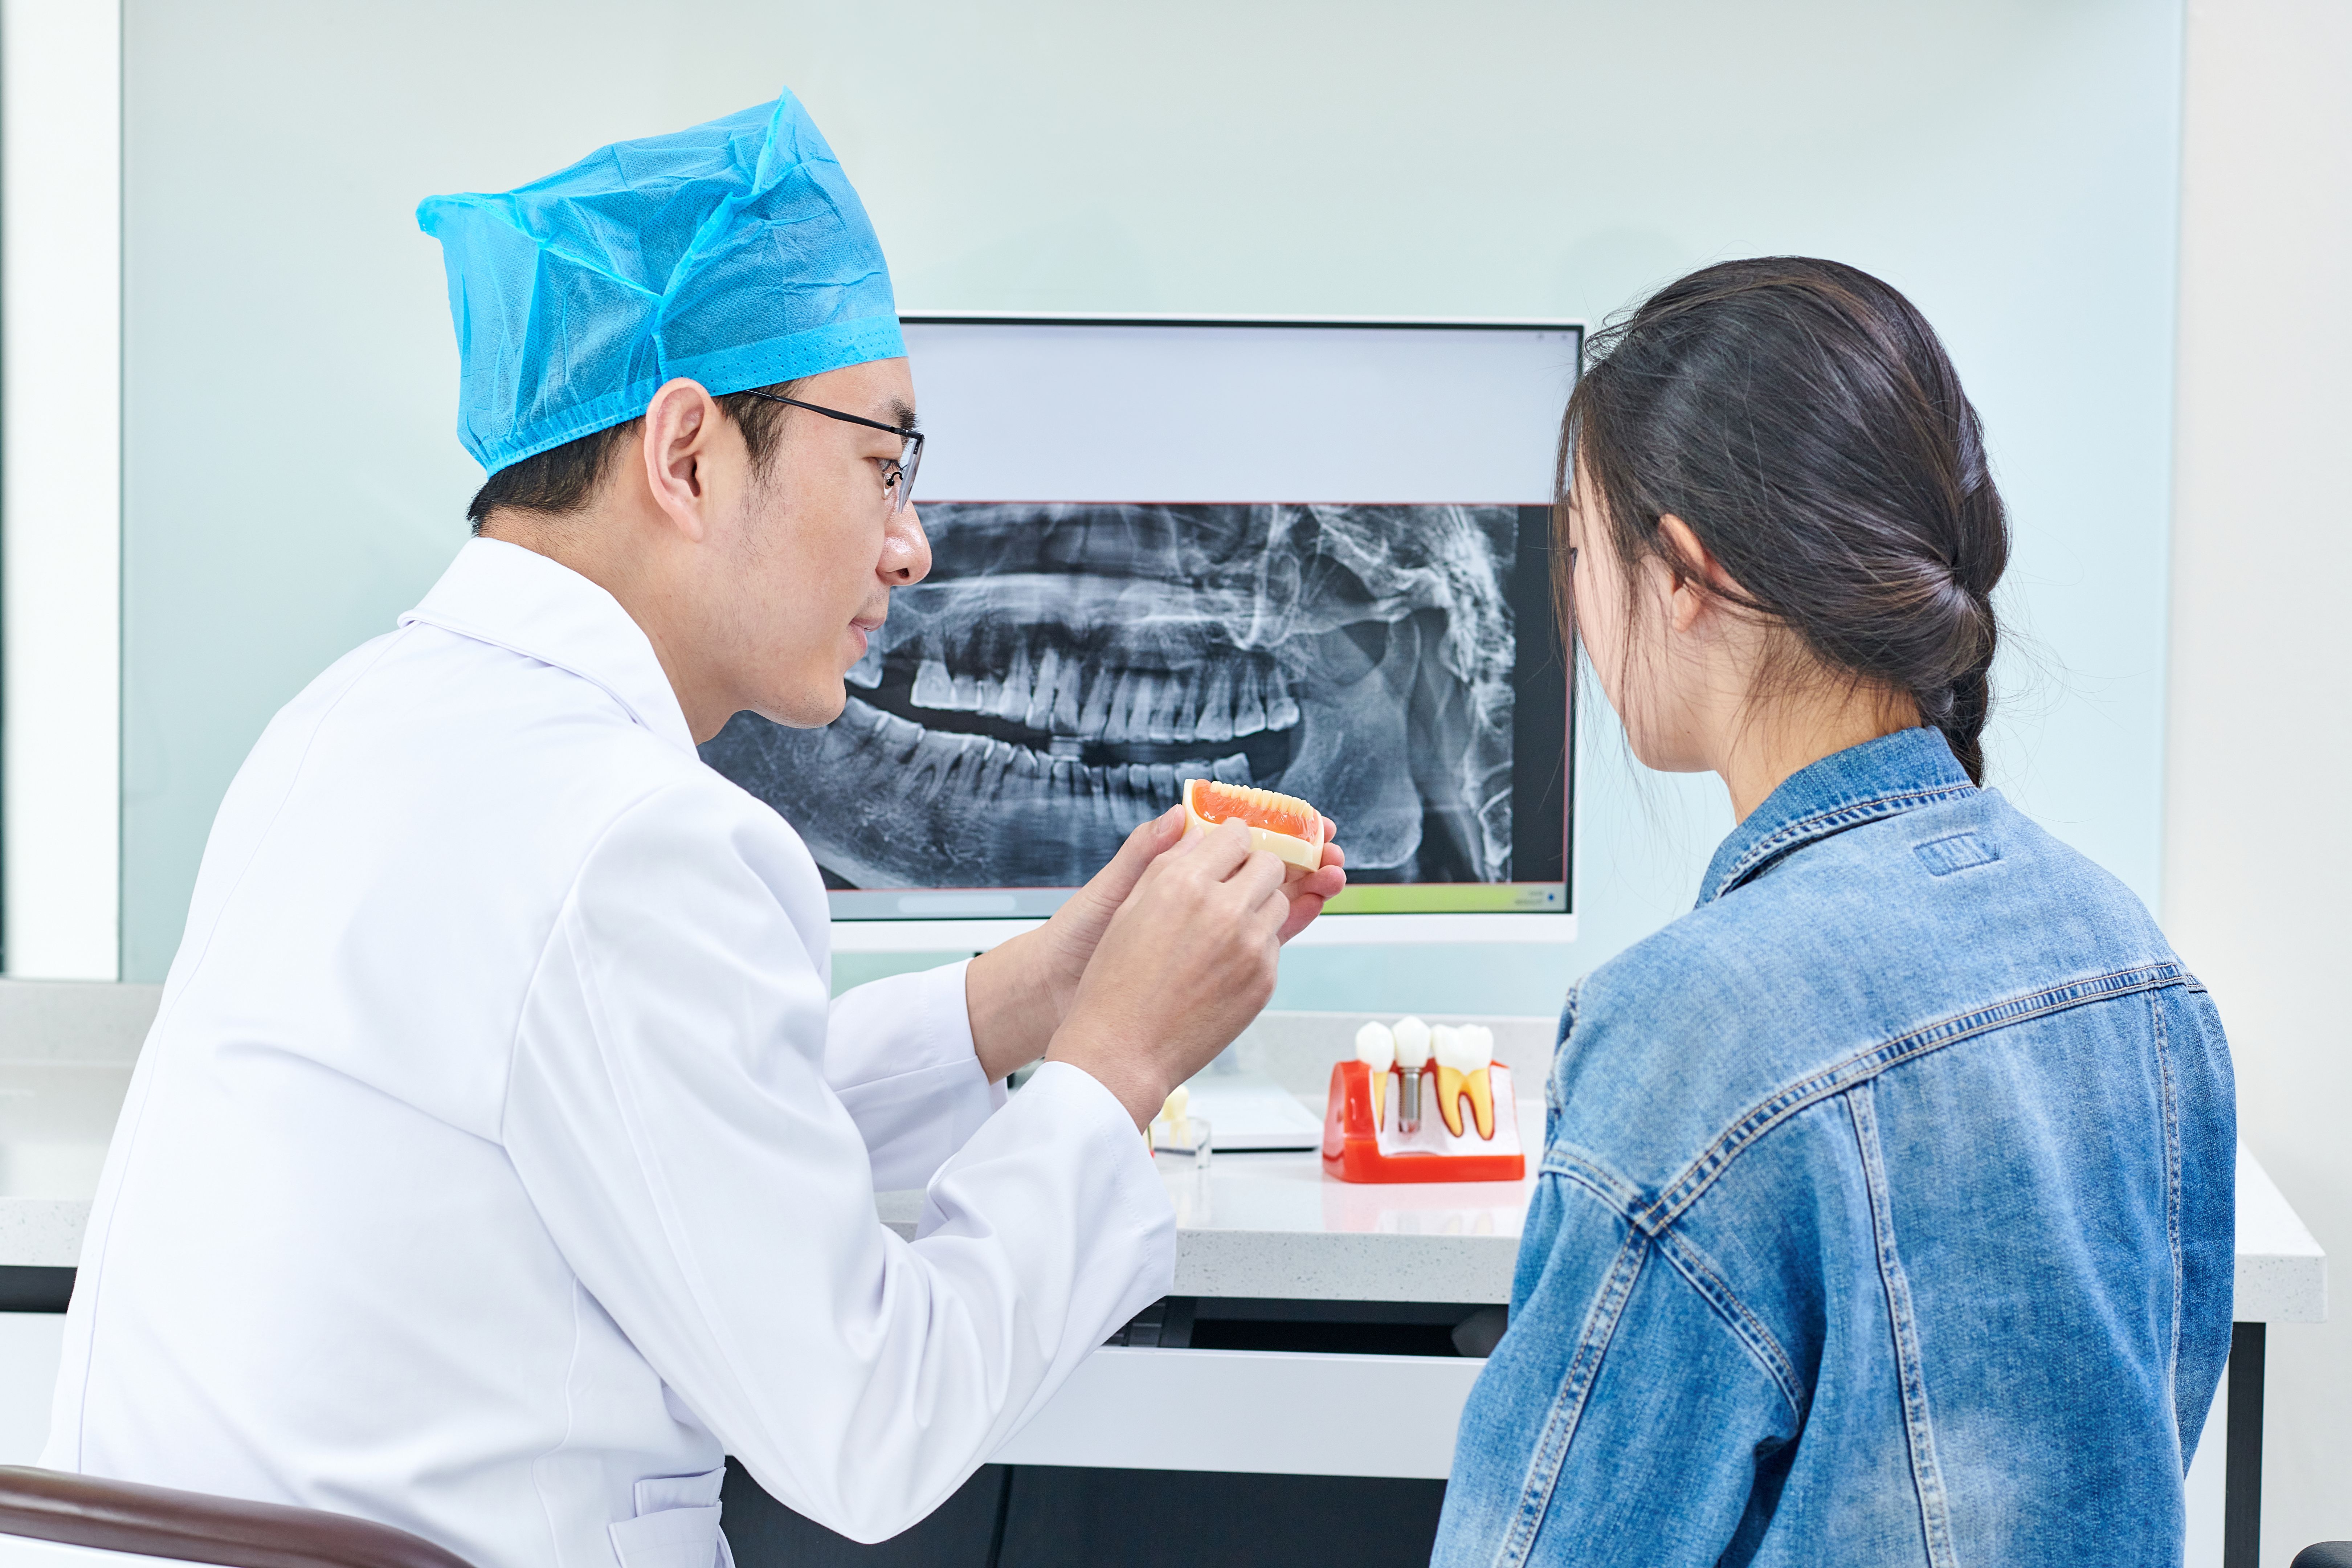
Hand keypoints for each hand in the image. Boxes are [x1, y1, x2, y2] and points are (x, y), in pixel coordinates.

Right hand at [966, 809, 1348, 1079]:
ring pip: (1280, 903)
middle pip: (1270, 865)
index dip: (1232, 842)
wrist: (1121, 1053)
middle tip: (1232, 886)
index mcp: (1184, 883)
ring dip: (1259, 906)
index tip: (1227, 852)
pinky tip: (1223, 962)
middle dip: (1254, 870)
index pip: (1236, 835)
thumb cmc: (1113, 983)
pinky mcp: (1264, 980)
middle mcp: (1224, 909)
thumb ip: (1168, 863)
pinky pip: (1274, 944)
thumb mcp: (1128, 908)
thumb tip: (1199, 834)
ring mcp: (1250, 947)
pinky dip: (1257, 944)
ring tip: (1226, 927)